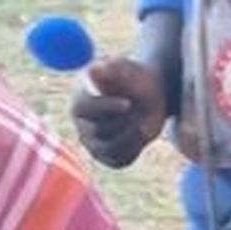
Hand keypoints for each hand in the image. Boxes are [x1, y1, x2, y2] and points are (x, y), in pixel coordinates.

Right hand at [73, 54, 169, 168]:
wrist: (150, 96)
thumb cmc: (137, 78)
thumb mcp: (128, 69)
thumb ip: (112, 68)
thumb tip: (93, 69)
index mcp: (80, 100)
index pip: (84, 107)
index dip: (106, 107)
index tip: (127, 103)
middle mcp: (82, 124)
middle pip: (99, 131)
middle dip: (125, 120)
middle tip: (138, 107)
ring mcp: (93, 143)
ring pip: (110, 149)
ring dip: (132, 134)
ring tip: (142, 119)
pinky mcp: (108, 157)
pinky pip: (120, 160)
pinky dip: (135, 147)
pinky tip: (141, 132)